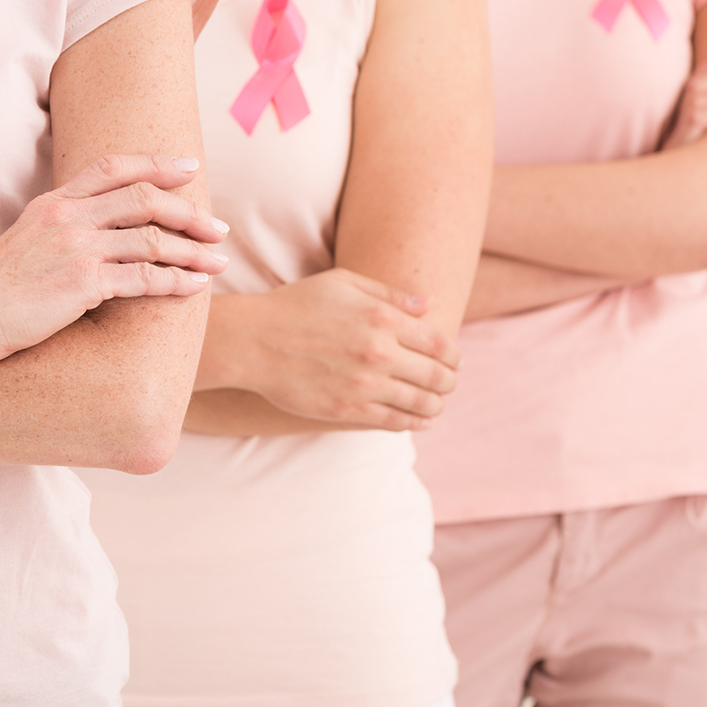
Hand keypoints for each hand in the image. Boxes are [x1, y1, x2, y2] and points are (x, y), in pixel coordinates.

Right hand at [0, 153, 228, 364]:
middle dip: (189, 211)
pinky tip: (195, 287)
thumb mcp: (26, 236)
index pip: (112, 167)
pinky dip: (176, 282)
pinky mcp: (83, 284)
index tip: (190, 167)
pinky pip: (144, 278)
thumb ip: (62, 223)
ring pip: (152, 240)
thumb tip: (97, 223)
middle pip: (144, 198)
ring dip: (193, 251)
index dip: (156, 163)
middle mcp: (69, 218)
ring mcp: (77, 249)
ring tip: (218, 262)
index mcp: (54, 202)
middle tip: (218, 227)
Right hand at [214, 268, 460, 430]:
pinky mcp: (348, 410)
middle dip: (449, 381)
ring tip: (436, 404)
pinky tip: (420, 421)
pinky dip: (415, 423)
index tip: (453, 360)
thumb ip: (388, 294)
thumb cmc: (296, 305)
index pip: (440, 343)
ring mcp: (364, 385)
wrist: (253, 341)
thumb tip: (427, 304)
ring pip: (422, 403)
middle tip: (448, 383)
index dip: (453, 355)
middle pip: (438, 376)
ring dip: (436, 405)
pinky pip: (395, 422)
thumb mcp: (342, 283)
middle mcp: (379, 353)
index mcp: (382, 318)